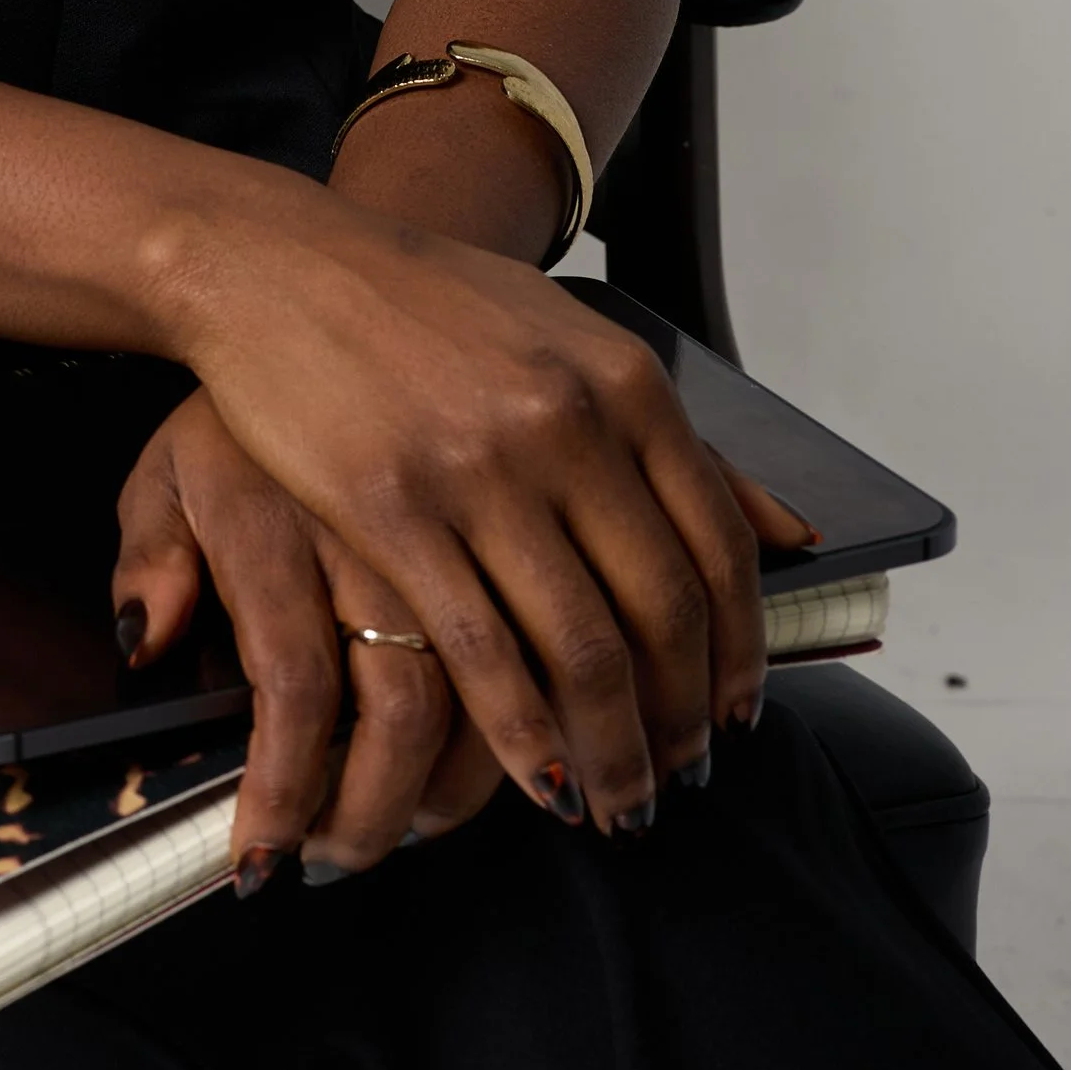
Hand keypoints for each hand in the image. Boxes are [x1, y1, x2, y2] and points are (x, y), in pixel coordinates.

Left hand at [115, 392, 501, 886]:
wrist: (326, 268)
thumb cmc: (248, 394)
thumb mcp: (169, 464)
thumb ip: (151, 557)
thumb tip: (147, 647)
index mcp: (271, 517)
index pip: (292, 688)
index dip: (287, 792)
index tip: (265, 864)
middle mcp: (369, 522)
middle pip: (404, 709)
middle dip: (383, 814)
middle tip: (349, 854)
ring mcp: (455, 508)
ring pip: (493, 686)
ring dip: (465, 787)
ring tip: (422, 824)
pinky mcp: (516, 495)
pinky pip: (548, 629)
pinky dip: (542, 712)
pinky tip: (512, 751)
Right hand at [163, 184, 818, 837]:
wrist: (280, 263)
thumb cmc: (422, 301)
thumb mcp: (565, 335)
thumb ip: (666, 433)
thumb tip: (790, 531)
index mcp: (622, 380)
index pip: (719, 548)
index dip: (737, 654)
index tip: (736, 716)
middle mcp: (567, 423)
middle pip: (660, 614)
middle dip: (680, 722)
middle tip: (680, 780)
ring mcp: (480, 468)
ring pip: (582, 651)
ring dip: (612, 751)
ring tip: (617, 805)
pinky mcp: (393, 509)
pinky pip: (480, 652)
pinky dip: (522, 735)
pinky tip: (537, 779)